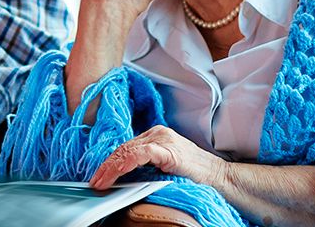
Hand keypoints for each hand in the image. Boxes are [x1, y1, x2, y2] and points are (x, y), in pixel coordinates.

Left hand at [89, 126, 225, 190]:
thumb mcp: (164, 170)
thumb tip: (121, 178)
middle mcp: (158, 133)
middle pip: (123, 148)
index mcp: (156, 136)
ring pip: (128, 150)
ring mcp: (163, 139)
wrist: (220, 179)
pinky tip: (115, 174)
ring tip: (100, 182)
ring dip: (111, 167)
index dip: (109, 162)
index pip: (126, 148)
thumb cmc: (194, 177)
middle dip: (106, 166)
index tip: (98, 177)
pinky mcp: (168, 149)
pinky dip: (125, 164)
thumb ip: (146, 168)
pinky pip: (140, 154)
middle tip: (94, 182)